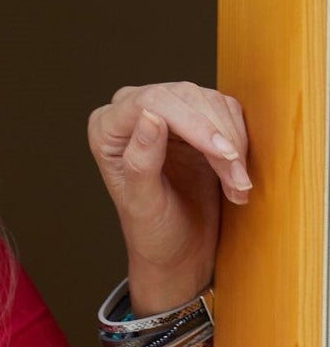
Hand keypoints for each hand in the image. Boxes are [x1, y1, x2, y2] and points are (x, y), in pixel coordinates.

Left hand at [87, 81, 249, 314]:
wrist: (179, 249)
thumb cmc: (153, 234)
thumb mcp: (144, 205)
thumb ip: (141, 162)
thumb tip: (150, 116)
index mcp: (106, 130)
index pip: (152, 102)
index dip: (193, 122)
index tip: (224, 153)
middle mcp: (131, 113)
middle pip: (184, 96)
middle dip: (217, 137)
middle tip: (237, 179)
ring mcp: (166, 111)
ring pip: (210, 102)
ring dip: (233, 144)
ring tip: (237, 185)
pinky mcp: (195, 118)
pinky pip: (226, 111)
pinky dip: (239, 142)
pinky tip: (237, 176)